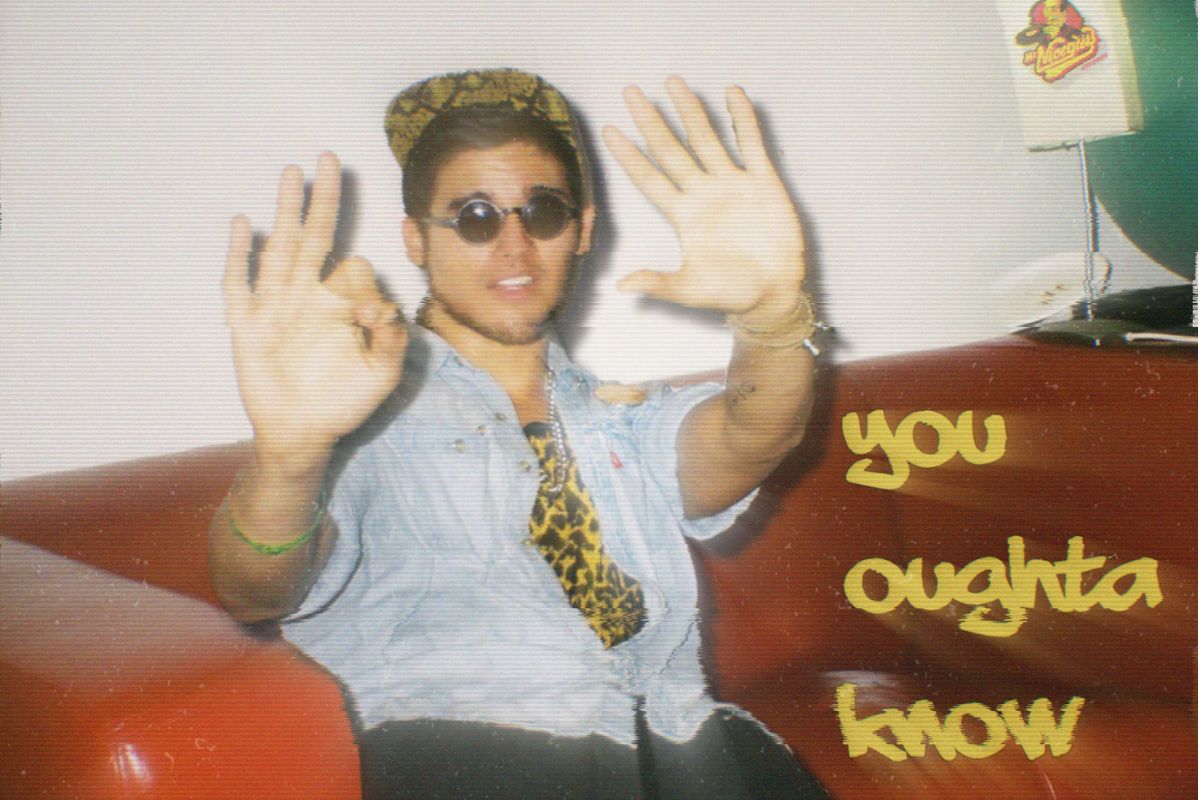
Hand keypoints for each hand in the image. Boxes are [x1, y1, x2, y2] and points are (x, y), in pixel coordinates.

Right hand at [223, 152, 405, 471]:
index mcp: (340, 303)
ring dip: (285, 210)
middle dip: (321, 198)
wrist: (302, 434)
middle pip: (315, 235)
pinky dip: (239, 256)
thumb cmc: (344, 402)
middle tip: (327, 158)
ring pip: (279, 247)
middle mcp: (308, 294)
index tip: (370, 314)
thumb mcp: (381, 374)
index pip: (353, 267)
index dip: (364, 281)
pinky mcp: (248, 325)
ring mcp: (275, 306)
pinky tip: (243, 224)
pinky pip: (240, 284)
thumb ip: (392, 339)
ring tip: (290, 173)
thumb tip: (386, 306)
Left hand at [603, 76, 805, 323]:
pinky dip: (742, 119)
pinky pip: (751, 144)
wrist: (772, 293)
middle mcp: (703, 193)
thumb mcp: (689, 289)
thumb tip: (622, 286)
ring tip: (674, 82)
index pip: (649, 178)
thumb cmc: (730, 293)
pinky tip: (732, 94)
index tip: (609, 130)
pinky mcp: (763, 182)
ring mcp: (732, 184)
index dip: (629, 156)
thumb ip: (658, 282)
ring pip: (706, 138)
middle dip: (650, 121)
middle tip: (631, 92)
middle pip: (670, 149)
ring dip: (690, 111)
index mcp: (683, 216)